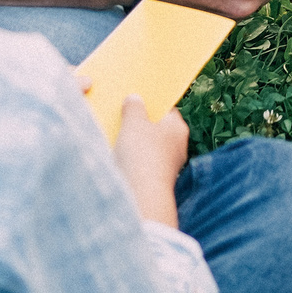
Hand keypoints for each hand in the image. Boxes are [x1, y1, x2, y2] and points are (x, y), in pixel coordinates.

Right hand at [111, 93, 189, 227]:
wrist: (141, 196)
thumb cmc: (141, 154)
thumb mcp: (134, 122)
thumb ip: (134, 106)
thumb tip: (135, 99)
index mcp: (178, 127)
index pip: (166, 108)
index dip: (151, 101)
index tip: (135, 96)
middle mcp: (177, 146)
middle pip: (156, 127)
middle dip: (139, 122)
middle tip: (120, 113)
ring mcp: (167, 165)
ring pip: (148, 146)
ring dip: (133, 142)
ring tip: (113, 133)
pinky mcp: (155, 180)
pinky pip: (142, 163)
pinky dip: (131, 158)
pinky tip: (116, 155)